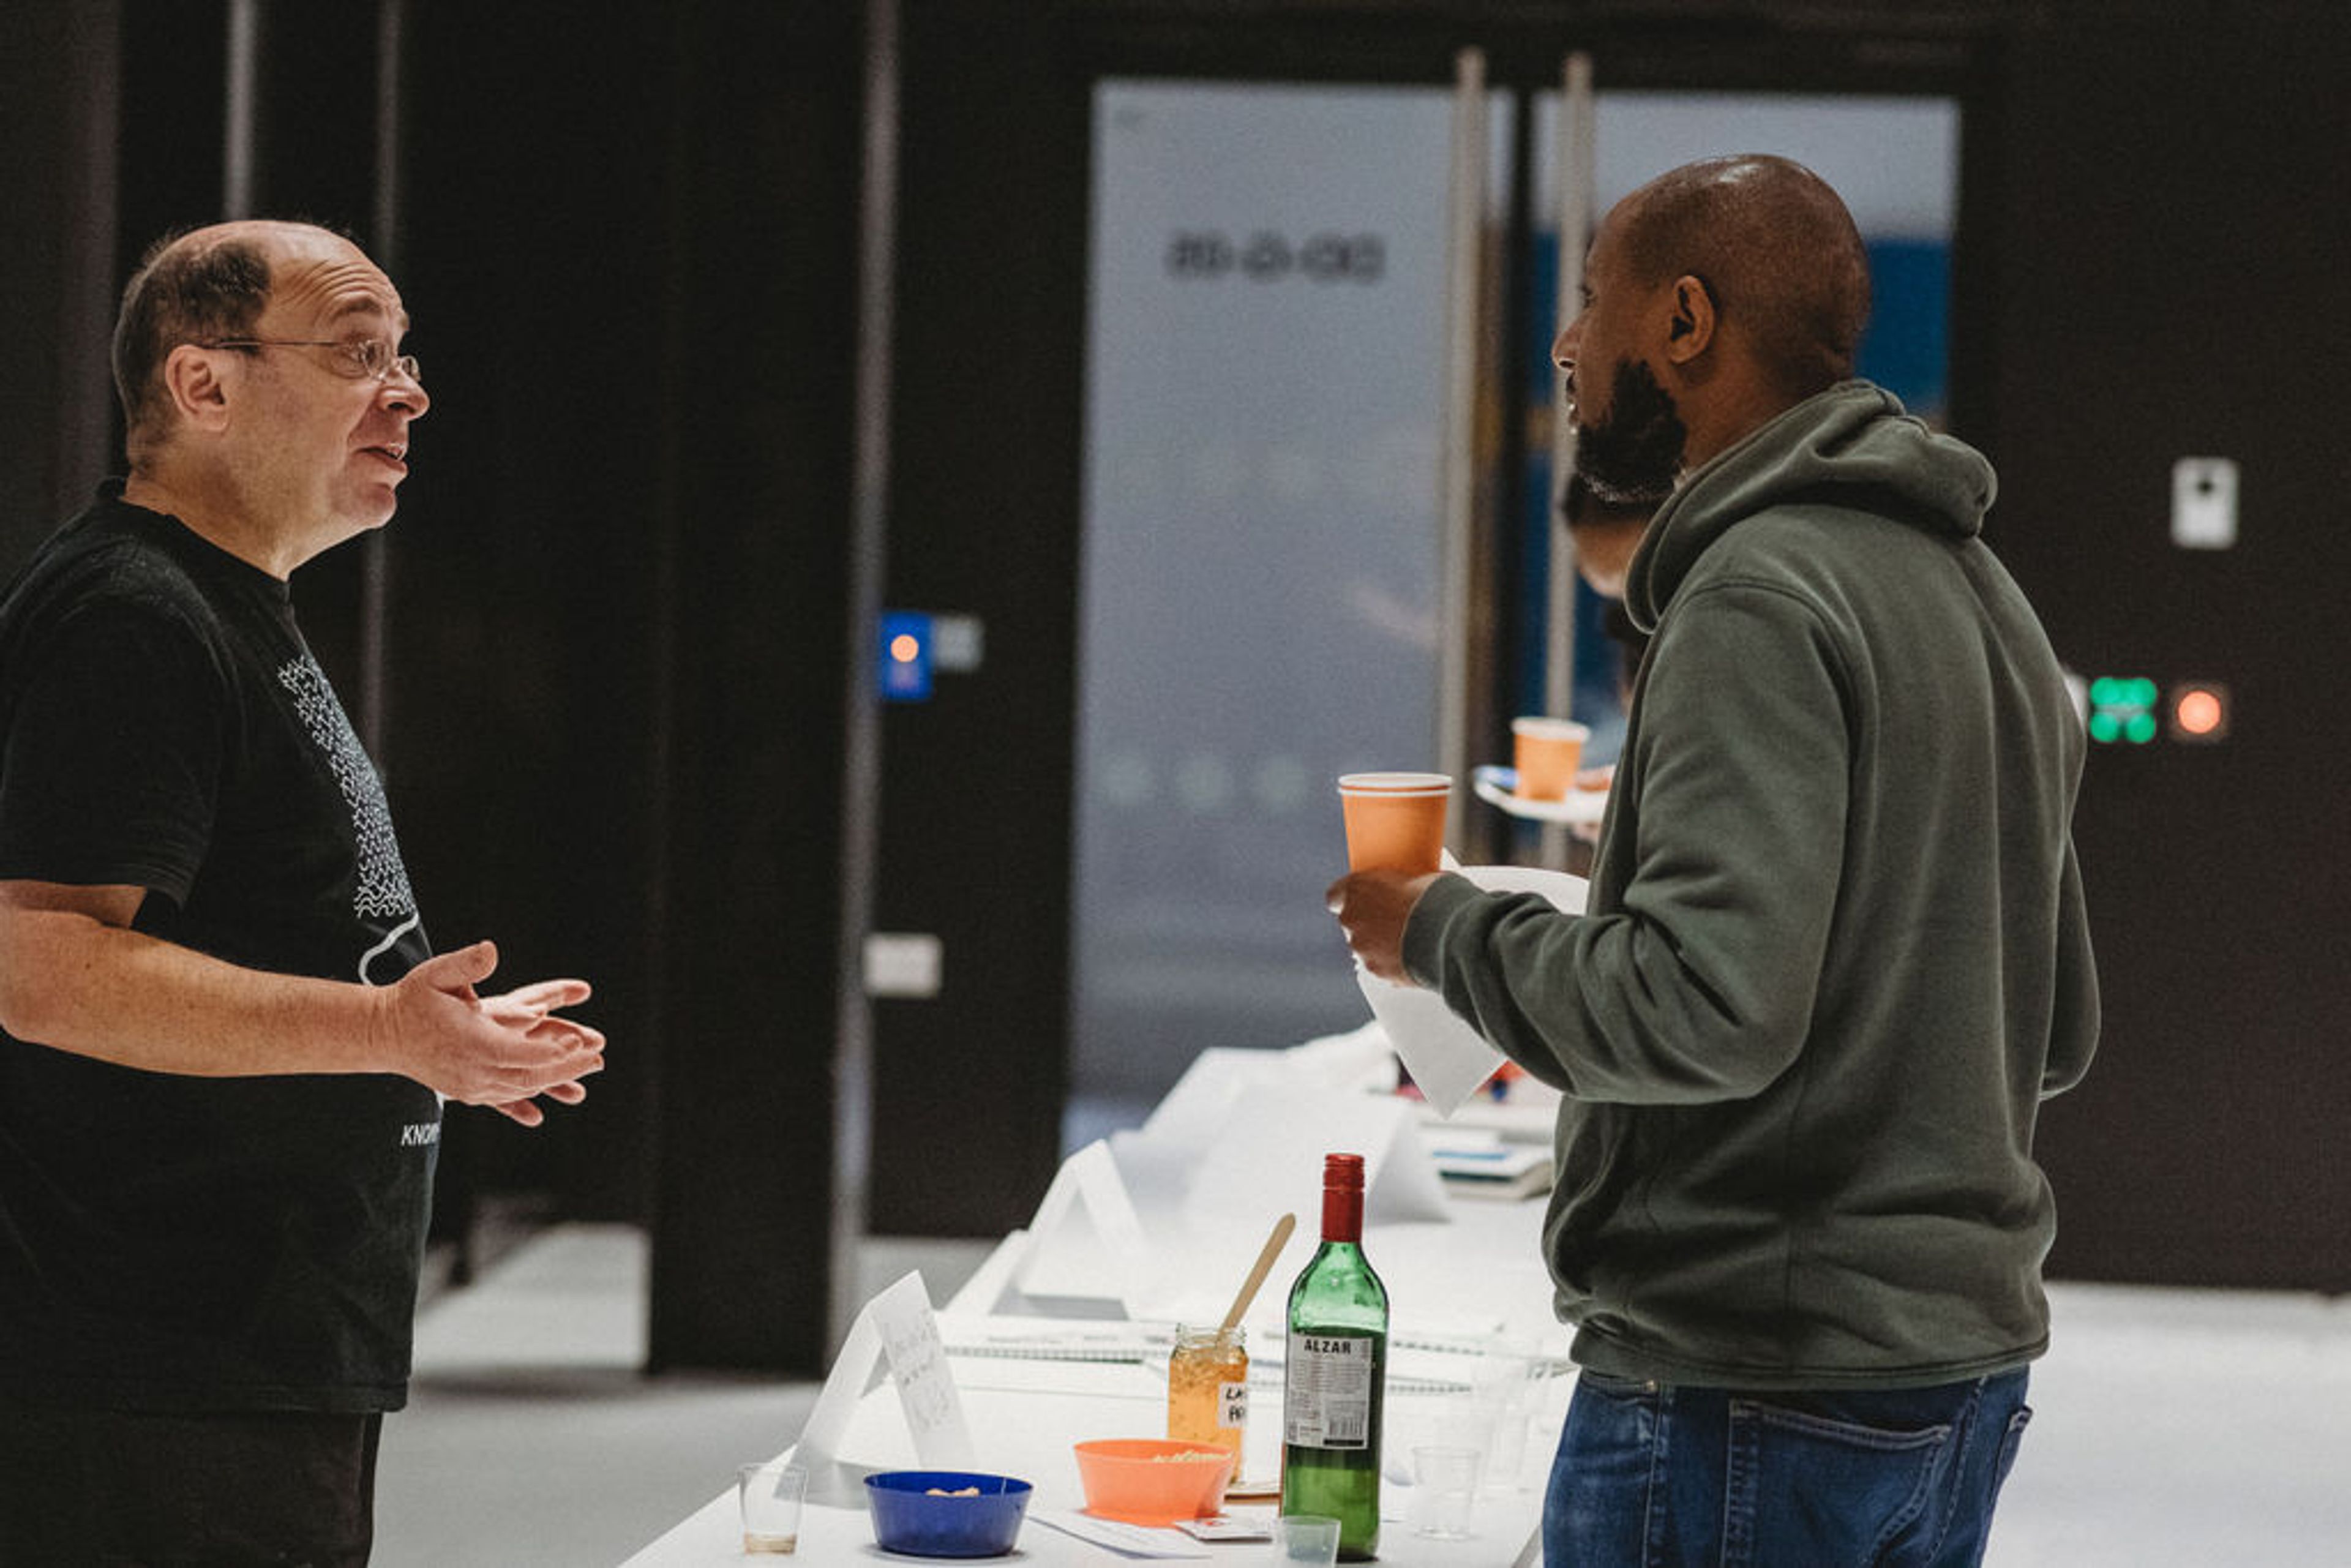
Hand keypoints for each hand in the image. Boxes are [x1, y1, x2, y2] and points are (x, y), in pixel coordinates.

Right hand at [371, 942, 603, 1122]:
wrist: (382, 1034)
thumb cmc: (411, 1000)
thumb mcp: (435, 974)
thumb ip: (465, 963)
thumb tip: (491, 951)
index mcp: (470, 1041)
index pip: (518, 1051)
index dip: (550, 1049)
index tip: (578, 1043)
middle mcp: (471, 1070)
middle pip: (527, 1075)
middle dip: (566, 1068)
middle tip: (598, 1061)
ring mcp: (468, 1086)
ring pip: (519, 1088)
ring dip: (554, 1082)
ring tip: (584, 1077)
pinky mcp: (465, 1092)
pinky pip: (503, 1098)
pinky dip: (528, 1096)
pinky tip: (547, 1098)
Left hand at [1324, 869, 1439, 985]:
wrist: (1452, 934)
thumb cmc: (1439, 899)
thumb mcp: (1420, 877)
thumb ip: (1401, 886)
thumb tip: (1411, 889)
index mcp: (1357, 888)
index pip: (1336, 895)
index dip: (1350, 899)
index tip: (1364, 899)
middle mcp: (1352, 918)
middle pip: (1352, 922)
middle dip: (1369, 923)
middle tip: (1396, 921)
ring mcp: (1362, 948)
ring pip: (1365, 947)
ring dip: (1381, 945)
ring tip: (1410, 942)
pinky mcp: (1376, 971)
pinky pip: (1380, 966)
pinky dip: (1392, 963)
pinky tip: (1414, 958)